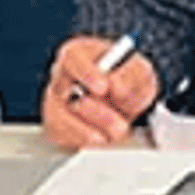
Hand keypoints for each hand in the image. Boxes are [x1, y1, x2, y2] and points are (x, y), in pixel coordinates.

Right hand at [42, 36, 160, 147]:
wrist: (123, 105)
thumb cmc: (127, 82)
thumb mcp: (139, 73)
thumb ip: (131, 76)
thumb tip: (116, 84)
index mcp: (79, 54)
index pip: (72, 58)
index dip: (87, 72)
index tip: (104, 87)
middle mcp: (62, 76)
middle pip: (65, 91)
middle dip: (96, 112)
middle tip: (120, 124)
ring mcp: (55, 102)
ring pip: (60, 117)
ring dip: (91, 130)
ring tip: (116, 132)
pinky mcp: (54, 125)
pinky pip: (60, 136)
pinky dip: (83, 140)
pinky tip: (102, 137)